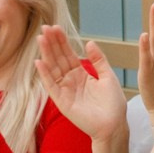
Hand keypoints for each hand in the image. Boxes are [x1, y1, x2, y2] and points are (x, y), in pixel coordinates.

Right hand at [37, 27, 127, 143]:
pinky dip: (45, 74)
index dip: (62, 41)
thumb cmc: (113, 104)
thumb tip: (89, 42)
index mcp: (81, 74)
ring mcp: (65, 91)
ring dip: (46, 54)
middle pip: (59, 59)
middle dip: (52, 44)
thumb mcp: (108, 76)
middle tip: (45, 28)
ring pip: (53, 69)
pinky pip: (51, 86)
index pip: (68, 54)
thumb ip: (98, 60)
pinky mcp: (62, 102)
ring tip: (41, 39)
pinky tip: (39, 62)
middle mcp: (70, 81)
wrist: (114, 125)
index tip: (55, 27)